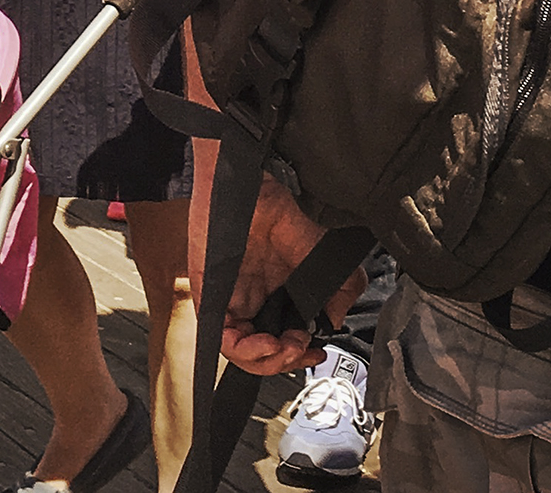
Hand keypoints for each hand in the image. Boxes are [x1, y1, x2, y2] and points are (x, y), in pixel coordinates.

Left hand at [195, 173, 365, 376]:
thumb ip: (340, 289)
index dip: (299, 356)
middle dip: (285, 362)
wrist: (254, 187)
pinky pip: (219, 337)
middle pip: (262, 354)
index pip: (283, 342)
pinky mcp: (210, 294)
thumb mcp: (323, 255)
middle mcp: (252, 301)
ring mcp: (230, 299)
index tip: (317, 352)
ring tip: (285, 349)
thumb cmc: (281, 212)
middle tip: (302, 351)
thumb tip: (335, 321)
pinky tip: (266, 344)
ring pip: (240, 353)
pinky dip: (243, 351)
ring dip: (267, 361)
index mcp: (275, 296)